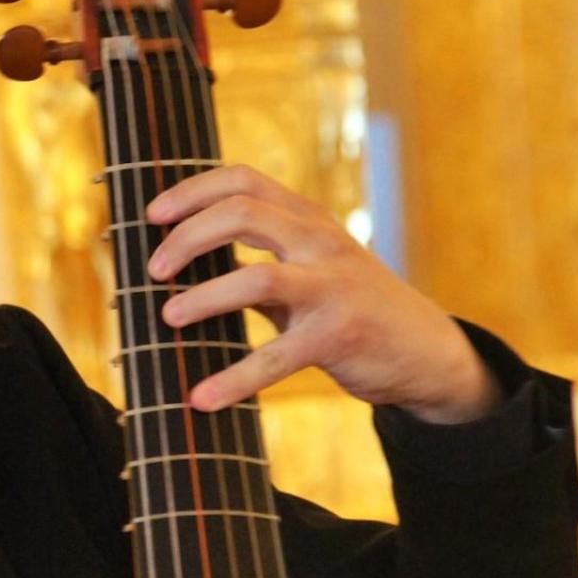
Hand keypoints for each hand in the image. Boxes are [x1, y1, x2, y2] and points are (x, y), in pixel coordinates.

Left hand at [144, 165, 497, 423]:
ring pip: (257, 276)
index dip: (192, 189)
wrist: (425, 352)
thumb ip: (256, 259)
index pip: (244, 179)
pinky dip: (233, 380)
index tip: (153, 213)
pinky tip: (201, 399)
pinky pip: (276, 357)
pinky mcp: (339, 335)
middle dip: (187, 238)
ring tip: (168, 318)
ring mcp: (333, 286)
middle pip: (243, 212)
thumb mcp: (307, 269)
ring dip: (202, 297)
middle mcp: (321, 242)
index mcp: (308, 218)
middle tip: (154, 270)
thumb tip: (180, 262)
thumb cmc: (349, 308)